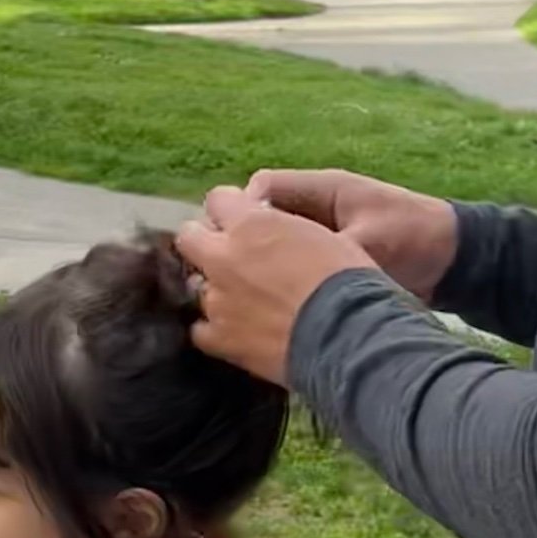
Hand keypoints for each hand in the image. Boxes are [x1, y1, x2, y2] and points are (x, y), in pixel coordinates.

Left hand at [177, 188, 377, 383]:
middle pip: (189, 237)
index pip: (219, 200)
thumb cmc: (347, 282)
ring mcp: (217, 300)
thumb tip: (271, 231)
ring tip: (242, 300)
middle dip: (204, 242)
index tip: (239, 219)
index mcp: (251, 224)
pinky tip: (234, 330)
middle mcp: (224, 257)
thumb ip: (281, 228)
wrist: (346, 334)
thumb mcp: (320, 234)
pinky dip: (214, 329)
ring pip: (195, 285)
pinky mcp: (220, 337)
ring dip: (214, 288)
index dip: (229, 209)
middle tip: (228, 255)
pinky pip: (200, 329)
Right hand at [242, 169, 457, 301]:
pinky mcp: (327, 261)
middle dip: (245, 240)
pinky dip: (279, 279)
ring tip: (244, 290)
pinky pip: (292, 265)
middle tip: (234, 271)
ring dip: (260, 262)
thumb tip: (290, 269)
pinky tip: (268, 302)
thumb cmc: (417, 237)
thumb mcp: (373, 240)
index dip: (242, 210)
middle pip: (261, 217)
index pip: (264, 188)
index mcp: (324, 190)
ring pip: (272, 243)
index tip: (233, 240)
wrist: (455, 261)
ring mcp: (320, 236)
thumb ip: (333, 248)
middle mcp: (316, 210)